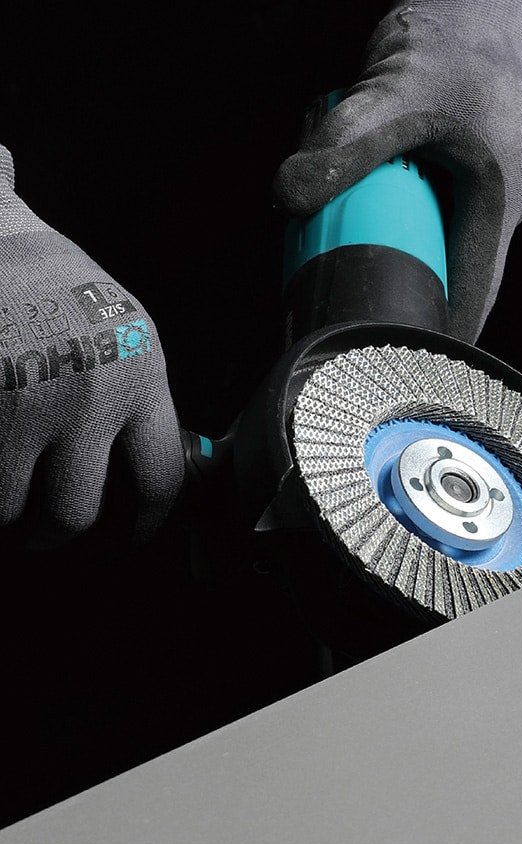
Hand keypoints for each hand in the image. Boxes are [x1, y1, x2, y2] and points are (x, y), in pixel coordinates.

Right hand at [0, 144, 184, 547]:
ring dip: (2, 506)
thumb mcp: (119, 329)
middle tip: (43, 531)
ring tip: (4, 482)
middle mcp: (85, 395)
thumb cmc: (46, 280)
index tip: (130, 537)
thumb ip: (133, 400)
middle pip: (73, 512)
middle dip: (54, 532)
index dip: (144, 523)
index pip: (158, 480)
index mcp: (138, 376)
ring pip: (7, 506)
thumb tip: (135, 474)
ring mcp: (21, 403)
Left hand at [272, 0, 521, 344]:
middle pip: (447, 276)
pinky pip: (417, 207)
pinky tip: (346, 198)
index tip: (389, 368)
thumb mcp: (397, 90)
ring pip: (428, 240)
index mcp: (497, 205)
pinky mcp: (455, 166)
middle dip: (396, 291)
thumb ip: (346, 144)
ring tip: (337, 253)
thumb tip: (287, 197)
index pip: (471, 298)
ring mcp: (476, 186)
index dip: (434, 341)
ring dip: (385, 248)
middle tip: (346, 308)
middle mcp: (493, 206)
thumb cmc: (456, 33)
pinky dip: (382, 210)